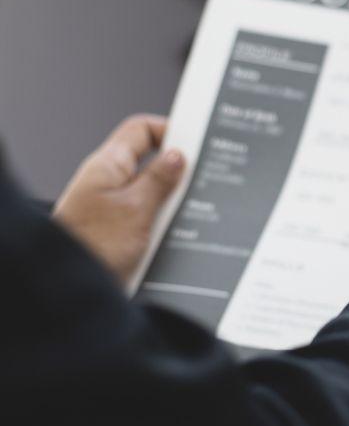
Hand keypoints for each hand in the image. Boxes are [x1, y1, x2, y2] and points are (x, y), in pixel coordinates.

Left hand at [53, 115, 185, 285]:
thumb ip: (159, 180)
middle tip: (200, 181)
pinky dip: (164, 224)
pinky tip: (176, 236)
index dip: (168, 131)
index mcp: (108, 166)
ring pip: (152, 193)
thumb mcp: (136, 209)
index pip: (140, 130)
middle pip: (150, 162)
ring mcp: (111, 208)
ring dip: (171, 203)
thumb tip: (178, 156)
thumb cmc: (92, 248)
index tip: (196, 143)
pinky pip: (147, 218)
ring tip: (187, 215)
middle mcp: (107, 183)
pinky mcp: (117, 232)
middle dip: (177, 172)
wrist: (71, 294)